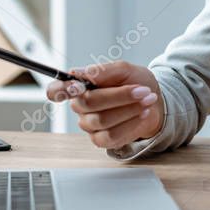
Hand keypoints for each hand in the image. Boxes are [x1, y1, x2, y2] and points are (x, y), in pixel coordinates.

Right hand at [46, 61, 163, 149]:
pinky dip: (131, 124)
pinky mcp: (102, 140)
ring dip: (130, 109)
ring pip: (102, 120)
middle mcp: (80, 106)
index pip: (55, 90)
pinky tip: (143, 114)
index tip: (75, 86)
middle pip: (89, 102)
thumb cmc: (136, 82)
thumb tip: (79, 73)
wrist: (154, 100)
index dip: (60, 90)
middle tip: (142, 90)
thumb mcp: (124, 69)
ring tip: (147, 100)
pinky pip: (111, 136)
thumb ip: (102, 70)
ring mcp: (89, 125)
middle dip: (120, 96)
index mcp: (80, 86)